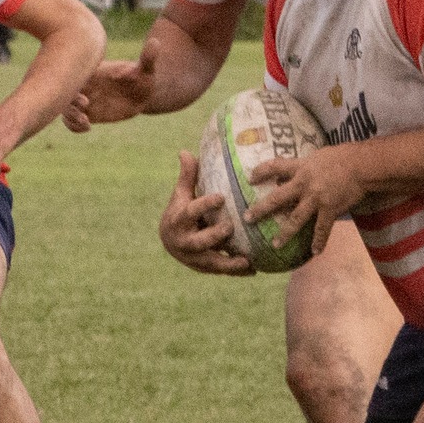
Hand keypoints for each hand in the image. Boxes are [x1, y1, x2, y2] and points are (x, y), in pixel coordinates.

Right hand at [63, 40, 158, 131]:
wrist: (140, 93)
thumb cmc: (142, 78)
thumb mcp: (145, 70)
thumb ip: (147, 58)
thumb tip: (156, 42)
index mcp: (93, 73)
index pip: (74, 77)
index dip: (74, 88)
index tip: (85, 99)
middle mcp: (85, 86)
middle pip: (65, 95)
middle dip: (70, 104)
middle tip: (84, 111)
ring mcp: (85, 100)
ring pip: (66, 109)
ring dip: (72, 117)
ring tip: (86, 123)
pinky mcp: (88, 113)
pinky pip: (72, 122)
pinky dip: (74, 126)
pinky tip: (89, 128)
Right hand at [159, 152, 252, 274]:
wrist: (170, 240)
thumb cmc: (180, 211)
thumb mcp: (181, 194)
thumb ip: (187, 176)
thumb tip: (185, 151)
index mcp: (178, 219)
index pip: (190, 211)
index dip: (204, 205)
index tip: (221, 197)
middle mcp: (184, 241)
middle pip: (198, 241)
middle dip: (214, 236)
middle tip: (230, 227)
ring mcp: (193, 257)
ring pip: (210, 262)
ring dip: (229, 262)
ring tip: (247, 261)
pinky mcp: (203, 268)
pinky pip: (220, 271)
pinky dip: (236, 271)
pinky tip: (254, 270)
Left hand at [245, 144, 362, 257]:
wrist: (362, 165)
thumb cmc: (343, 156)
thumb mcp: (317, 156)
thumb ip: (303, 167)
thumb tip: (289, 174)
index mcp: (301, 168)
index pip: (275, 167)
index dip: (261, 172)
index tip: (250, 178)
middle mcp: (304, 184)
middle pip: (277, 198)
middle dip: (261, 209)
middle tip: (247, 218)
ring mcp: (316, 199)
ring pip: (295, 219)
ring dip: (284, 233)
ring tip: (275, 245)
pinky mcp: (329, 210)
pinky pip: (322, 229)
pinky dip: (318, 242)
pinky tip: (314, 252)